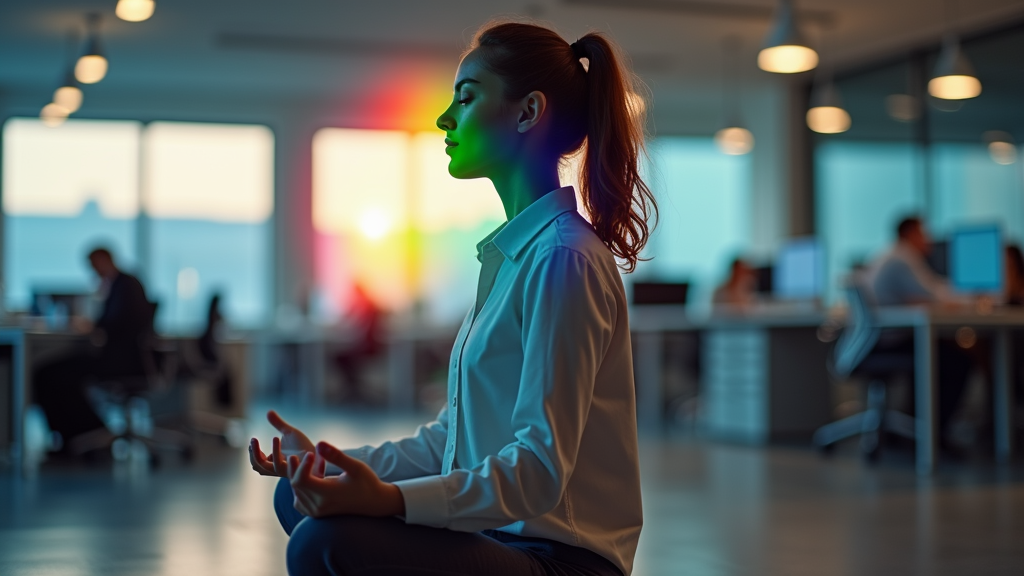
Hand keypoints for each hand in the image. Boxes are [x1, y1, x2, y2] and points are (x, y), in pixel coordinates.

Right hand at [249, 410, 316, 476]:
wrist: (320, 453)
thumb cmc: (304, 445)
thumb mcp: (289, 432)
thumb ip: (278, 424)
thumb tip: (268, 411)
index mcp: (274, 462)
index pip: (257, 462)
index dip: (252, 452)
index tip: (253, 439)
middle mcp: (278, 469)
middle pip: (258, 467)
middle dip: (253, 454)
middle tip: (253, 440)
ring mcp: (285, 470)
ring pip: (265, 468)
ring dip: (258, 454)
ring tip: (258, 439)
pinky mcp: (293, 469)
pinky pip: (279, 464)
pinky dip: (275, 451)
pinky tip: (275, 437)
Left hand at [288, 441, 404, 517]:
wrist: (374, 502)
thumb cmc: (366, 482)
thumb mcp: (355, 466)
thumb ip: (336, 456)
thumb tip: (319, 443)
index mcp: (327, 494)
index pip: (301, 480)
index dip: (302, 465)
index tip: (311, 454)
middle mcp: (319, 506)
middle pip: (296, 485)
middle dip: (296, 469)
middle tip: (298, 455)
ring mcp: (317, 512)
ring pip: (297, 492)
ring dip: (300, 477)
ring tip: (313, 464)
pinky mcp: (317, 513)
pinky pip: (300, 500)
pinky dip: (302, 487)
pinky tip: (315, 477)